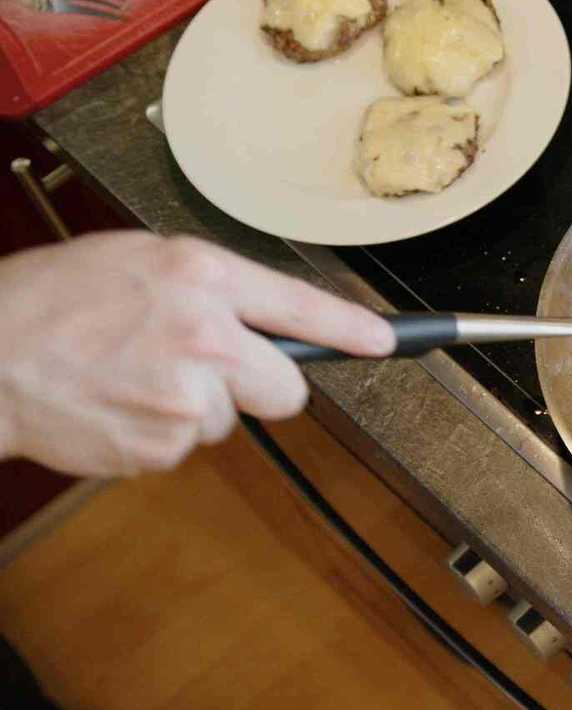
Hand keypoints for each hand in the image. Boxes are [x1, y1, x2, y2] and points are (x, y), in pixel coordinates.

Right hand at [0, 231, 394, 476]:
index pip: (301, 306)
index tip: (385, 343)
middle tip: (205, 370)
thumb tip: (264, 319)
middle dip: (259, 387)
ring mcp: (185, 396)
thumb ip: (208, 289)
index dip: (353, 329)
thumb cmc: (48, 304)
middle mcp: (204, 334)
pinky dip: (156, 433)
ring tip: (132, 377)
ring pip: (230, 419)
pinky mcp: (162, 445)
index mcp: (199, 277)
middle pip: (288, 389)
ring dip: (194, 407)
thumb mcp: (136, 262)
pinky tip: (117, 404)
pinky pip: (186, 446)